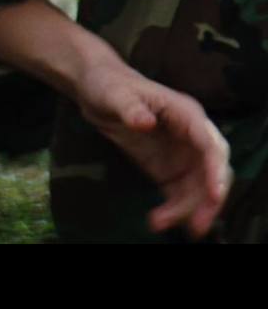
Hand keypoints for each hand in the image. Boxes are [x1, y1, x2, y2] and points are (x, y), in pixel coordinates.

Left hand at [74, 61, 232, 238]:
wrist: (95, 89)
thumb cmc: (108, 84)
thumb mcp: (115, 94)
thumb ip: (130, 108)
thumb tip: (145, 123)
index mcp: (186, 114)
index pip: (210, 145)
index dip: (214, 171)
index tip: (213, 194)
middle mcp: (191, 136)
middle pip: (211, 171)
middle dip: (208, 198)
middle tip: (196, 224)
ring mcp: (181, 154)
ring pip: (197, 187)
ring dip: (188, 208)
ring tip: (162, 223)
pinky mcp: (167, 168)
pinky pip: (178, 192)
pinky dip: (174, 208)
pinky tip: (158, 219)